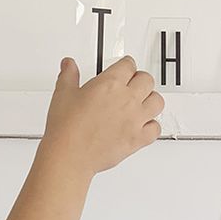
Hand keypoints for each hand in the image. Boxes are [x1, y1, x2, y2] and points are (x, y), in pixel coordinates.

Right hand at [43, 56, 163, 174]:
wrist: (70, 154)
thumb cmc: (67, 128)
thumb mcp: (63, 94)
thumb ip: (69, 75)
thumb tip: (69, 64)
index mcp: (110, 84)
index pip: (128, 65)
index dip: (126, 65)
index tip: (124, 68)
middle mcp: (127, 99)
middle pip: (147, 80)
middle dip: (140, 80)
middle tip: (133, 84)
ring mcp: (135, 119)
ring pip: (157, 102)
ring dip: (150, 100)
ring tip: (142, 102)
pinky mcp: (138, 138)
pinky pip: (156, 128)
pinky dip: (151, 126)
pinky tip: (143, 126)